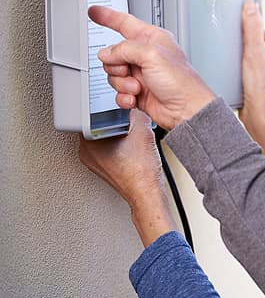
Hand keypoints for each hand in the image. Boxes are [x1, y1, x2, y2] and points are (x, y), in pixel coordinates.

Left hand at [79, 109, 175, 245]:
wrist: (146, 192)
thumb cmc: (140, 171)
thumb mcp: (142, 130)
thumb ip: (136, 111)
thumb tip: (134, 104)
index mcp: (88, 140)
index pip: (89, 113)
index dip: (104, 105)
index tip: (113, 105)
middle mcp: (86, 152)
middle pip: (97, 125)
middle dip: (112, 120)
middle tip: (125, 120)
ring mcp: (93, 162)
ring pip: (102, 138)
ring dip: (115, 133)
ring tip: (129, 135)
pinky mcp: (102, 168)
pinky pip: (106, 150)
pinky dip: (117, 145)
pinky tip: (131, 147)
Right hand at [89, 6, 215, 129]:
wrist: (186, 110)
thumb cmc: (181, 82)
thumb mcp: (152, 55)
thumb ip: (124, 49)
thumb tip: (107, 53)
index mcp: (152, 39)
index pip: (125, 22)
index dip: (108, 16)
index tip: (94, 12)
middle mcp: (146, 55)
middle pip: (113, 53)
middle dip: (117, 65)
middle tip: (129, 70)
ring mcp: (141, 74)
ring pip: (113, 74)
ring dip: (123, 83)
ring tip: (138, 87)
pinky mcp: (138, 92)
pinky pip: (118, 92)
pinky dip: (124, 97)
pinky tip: (135, 98)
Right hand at [238, 1, 264, 181]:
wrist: (262, 119)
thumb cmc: (260, 88)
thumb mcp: (253, 53)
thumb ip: (252, 28)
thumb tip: (251, 6)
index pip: (261, 31)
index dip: (246, 34)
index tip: (235, 37)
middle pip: (258, 47)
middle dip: (245, 50)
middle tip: (234, 57)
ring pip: (258, 63)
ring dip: (246, 65)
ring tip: (236, 71)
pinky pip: (257, 77)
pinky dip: (248, 78)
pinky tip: (240, 83)